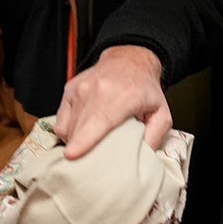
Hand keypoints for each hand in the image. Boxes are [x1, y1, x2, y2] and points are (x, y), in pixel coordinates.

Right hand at [54, 46, 170, 158]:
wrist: (129, 62)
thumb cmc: (144, 90)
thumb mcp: (161, 113)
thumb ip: (155, 136)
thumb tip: (143, 156)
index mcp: (124, 96)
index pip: (100, 120)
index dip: (84, 140)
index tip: (72, 154)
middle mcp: (98, 90)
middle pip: (79, 129)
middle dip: (81, 149)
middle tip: (93, 161)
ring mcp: (80, 90)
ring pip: (67, 128)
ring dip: (76, 141)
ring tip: (92, 141)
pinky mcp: (69, 91)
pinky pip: (60, 121)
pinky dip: (69, 131)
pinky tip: (83, 131)